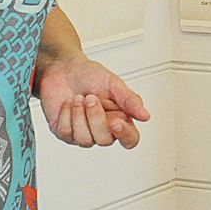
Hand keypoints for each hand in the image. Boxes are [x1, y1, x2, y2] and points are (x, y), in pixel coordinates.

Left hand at [37, 55, 151, 148]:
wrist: (64, 68)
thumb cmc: (89, 76)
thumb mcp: (113, 84)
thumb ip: (130, 100)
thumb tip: (145, 116)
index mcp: (119, 119)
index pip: (129, 139)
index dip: (125, 135)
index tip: (116, 122)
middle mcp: (102, 130)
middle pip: (104, 140)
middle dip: (95, 117)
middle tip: (91, 97)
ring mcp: (83, 134)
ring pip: (84, 140)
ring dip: (79, 114)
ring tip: (78, 98)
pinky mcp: (65, 133)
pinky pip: (66, 133)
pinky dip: (66, 114)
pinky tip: (68, 103)